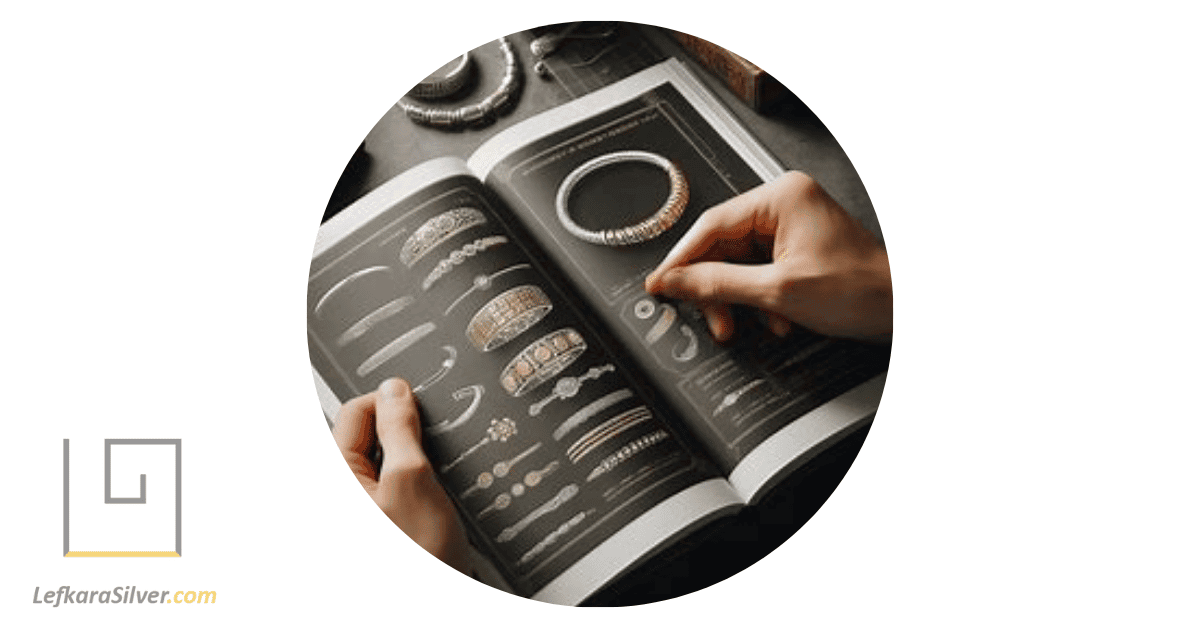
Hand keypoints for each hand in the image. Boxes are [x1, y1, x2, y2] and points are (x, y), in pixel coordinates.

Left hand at [333, 378, 470, 574]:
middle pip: (371, 437)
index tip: (422, 409)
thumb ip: (399, 428)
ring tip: (435, 485)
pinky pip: (398, 489)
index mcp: (335, 475)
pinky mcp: (385, 524)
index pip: (356, 411)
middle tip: (432, 450)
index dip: (393, 402)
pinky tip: (437, 505)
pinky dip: (421, 486)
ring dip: (416, 463)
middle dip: (406, 436)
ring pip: (389, 463)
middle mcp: (344, 491)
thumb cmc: (417, 558)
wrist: (439, 608)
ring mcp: (365, 510)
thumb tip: (395, 391)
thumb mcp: (413, 479)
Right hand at [645, 171, 891, 341]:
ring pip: (740, 264)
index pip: (712, 226)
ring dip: (741, 300)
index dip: (681, 260)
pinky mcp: (800, 247)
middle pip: (724, 247)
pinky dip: (761, 300)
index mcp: (780, 196)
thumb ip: (716, 284)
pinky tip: (776, 319)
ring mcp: (793, 224)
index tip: (660, 285)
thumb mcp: (777, 291)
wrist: (904, 309)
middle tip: (713, 319)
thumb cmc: (860, 289)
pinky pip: (761, 271)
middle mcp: (785, 202)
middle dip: (717, 289)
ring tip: (747, 325)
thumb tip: (673, 281)